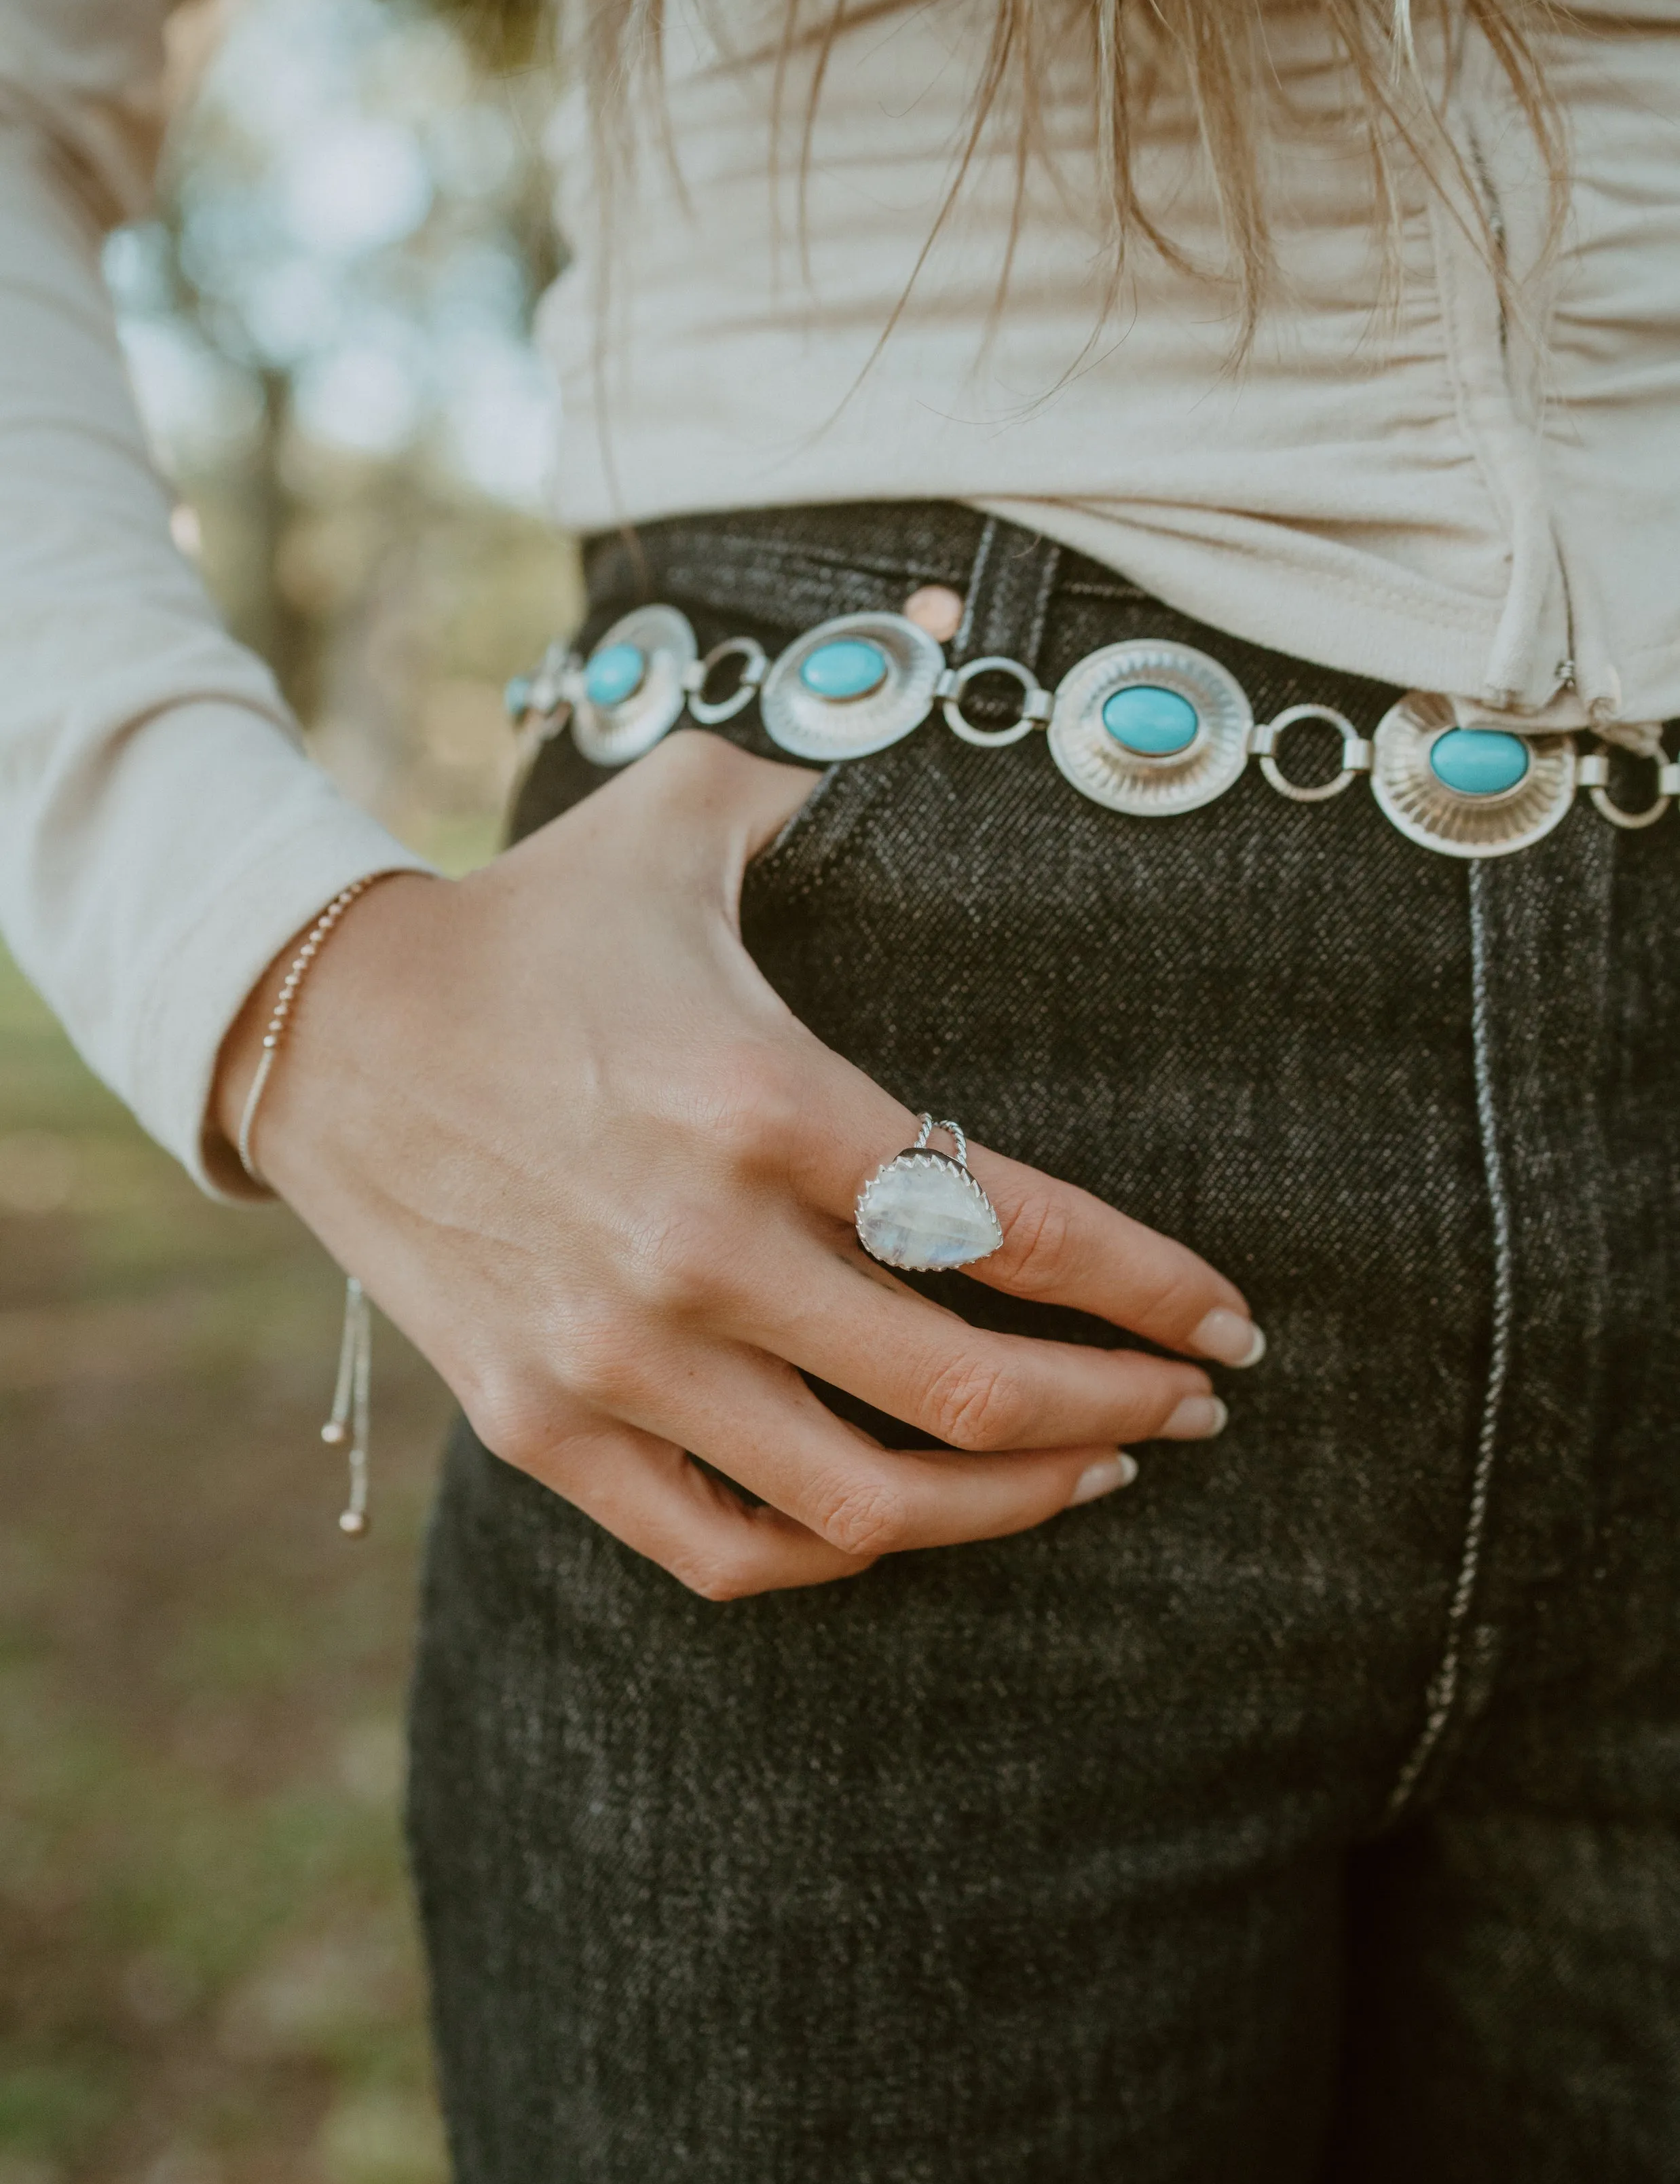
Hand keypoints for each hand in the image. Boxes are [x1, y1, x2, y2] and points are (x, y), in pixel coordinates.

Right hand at [214, 733, 1261, 1597]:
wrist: (326, 1032)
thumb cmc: (533, 925)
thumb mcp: (680, 818)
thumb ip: (832, 762)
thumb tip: (940, 628)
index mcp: (761, 1097)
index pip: (1016, 1227)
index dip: (1152, 1291)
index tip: (1229, 1320)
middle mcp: (695, 1247)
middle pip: (967, 1386)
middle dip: (1120, 1406)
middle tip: (1193, 1404)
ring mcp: (614, 1357)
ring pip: (865, 1504)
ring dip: (1008, 1501)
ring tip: (1086, 1469)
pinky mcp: (543, 1428)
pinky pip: (727, 1553)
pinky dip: (841, 1555)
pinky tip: (907, 1513)